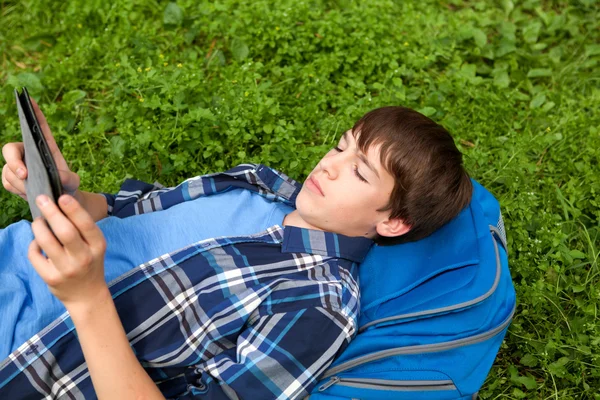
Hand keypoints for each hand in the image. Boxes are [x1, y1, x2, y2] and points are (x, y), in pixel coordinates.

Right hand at [2, 97, 79, 199]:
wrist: (60, 201)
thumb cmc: (67, 187)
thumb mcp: (73, 182)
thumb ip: (68, 178)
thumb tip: (58, 176)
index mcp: (44, 147)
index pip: (37, 126)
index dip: (33, 112)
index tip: (29, 99)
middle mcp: (28, 153)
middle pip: (10, 149)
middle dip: (14, 161)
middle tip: (25, 174)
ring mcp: (18, 165)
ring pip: (8, 170)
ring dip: (19, 182)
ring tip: (33, 190)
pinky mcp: (12, 179)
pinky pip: (8, 183)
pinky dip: (17, 189)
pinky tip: (28, 193)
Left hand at [28, 193, 107, 309]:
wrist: (87, 295)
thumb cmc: (90, 263)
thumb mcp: (95, 246)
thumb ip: (82, 230)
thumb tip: (59, 205)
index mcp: (97, 246)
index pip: (86, 225)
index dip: (73, 210)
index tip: (62, 197)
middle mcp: (84, 257)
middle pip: (65, 231)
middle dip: (51, 212)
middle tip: (41, 199)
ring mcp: (66, 269)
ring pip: (46, 242)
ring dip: (38, 226)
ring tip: (38, 221)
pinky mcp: (51, 277)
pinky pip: (35, 254)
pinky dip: (33, 244)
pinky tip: (37, 242)